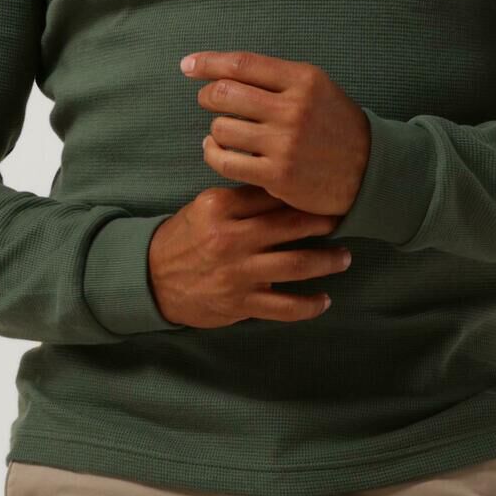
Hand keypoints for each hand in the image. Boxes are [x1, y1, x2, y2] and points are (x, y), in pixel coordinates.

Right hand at [146, 187, 352, 329]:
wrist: (151, 279)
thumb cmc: (185, 239)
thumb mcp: (205, 208)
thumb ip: (242, 199)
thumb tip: (287, 186)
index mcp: (221, 207)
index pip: (272, 194)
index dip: (303, 193)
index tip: (326, 191)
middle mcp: (231, 238)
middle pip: (292, 225)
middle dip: (325, 222)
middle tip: (344, 219)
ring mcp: (237, 273)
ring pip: (297, 265)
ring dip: (328, 261)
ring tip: (344, 257)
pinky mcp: (240, 304)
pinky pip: (285, 308)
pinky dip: (310, 305)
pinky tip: (324, 300)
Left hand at [181, 50, 371, 216]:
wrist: (370, 170)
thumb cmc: (335, 125)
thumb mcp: (316, 89)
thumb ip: (275, 78)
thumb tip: (222, 70)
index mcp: (303, 80)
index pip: (242, 64)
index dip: (208, 62)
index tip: (188, 65)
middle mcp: (293, 109)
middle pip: (224, 94)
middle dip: (208, 95)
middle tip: (208, 100)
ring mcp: (285, 144)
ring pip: (221, 128)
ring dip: (215, 129)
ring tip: (221, 131)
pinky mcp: (277, 176)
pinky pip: (226, 161)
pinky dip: (213, 154)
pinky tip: (215, 150)